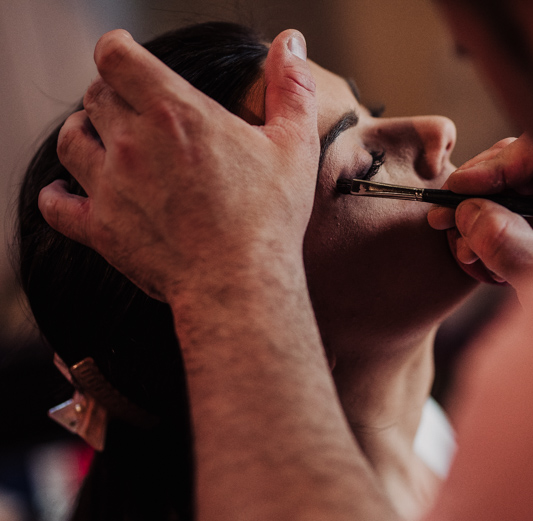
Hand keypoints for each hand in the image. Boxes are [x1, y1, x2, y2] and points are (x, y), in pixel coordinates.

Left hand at [39, 29, 318, 302]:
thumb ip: (291, 88)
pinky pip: (56, 204)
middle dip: (112, 95)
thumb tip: (292, 43)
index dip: (117, 49)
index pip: (117, 57)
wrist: (239, 282)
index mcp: (176, 112)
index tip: (126, 55)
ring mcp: (110, 186)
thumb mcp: (293, 145)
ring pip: (71, 140)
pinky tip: (67, 193)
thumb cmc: (269, 217)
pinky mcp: (100, 228)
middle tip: (132, 107)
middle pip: (95, 96)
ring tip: (101, 139)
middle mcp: (133, 142)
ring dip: (83, 132)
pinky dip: (57, 194)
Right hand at [428, 135, 532, 287]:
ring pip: (513, 198)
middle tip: (445, 222)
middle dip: (479, 197)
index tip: (457, 191)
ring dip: (480, 221)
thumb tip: (467, 211)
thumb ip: (507, 241)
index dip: (491, 167)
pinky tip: (479, 260)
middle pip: (519, 172)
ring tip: (465, 253)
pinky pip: (517, 222)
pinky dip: (493, 237)